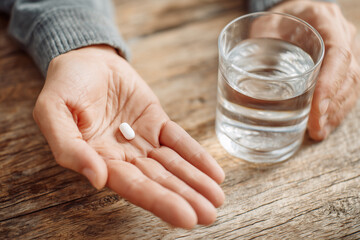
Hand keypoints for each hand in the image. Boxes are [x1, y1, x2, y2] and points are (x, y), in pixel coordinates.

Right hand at [33, 45, 224, 227]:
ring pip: (172, 164)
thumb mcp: (52, 111)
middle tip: (210, 215)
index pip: (132, 186)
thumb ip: (69, 147)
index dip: (159, 201)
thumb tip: (97, 178)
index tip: (186, 217)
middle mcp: (124, 155)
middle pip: (158, 180)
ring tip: (217, 198)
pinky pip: (179, 140)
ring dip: (195, 181)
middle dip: (185, 197)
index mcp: (98, 159)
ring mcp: (143, 139)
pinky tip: (214, 172)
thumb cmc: (65, 86)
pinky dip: (196, 155)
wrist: (87, 59)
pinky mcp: (156, 122)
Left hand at [270, 0, 359, 139]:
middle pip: (348, 74)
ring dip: (336, 112)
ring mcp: (347, 50)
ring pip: (352, 85)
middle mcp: (342, 34)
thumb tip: (240, 92)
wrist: (291, 15)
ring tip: (318, 132)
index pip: (338, 54)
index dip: (329, 84)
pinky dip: (336, 109)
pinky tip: (324, 124)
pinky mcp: (342, 66)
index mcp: (325, 20)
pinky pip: (347, 89)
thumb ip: (257, 51)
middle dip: (332, 106)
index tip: (317, 109)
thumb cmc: (276, 21)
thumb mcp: (264, 26)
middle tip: (315, 128)